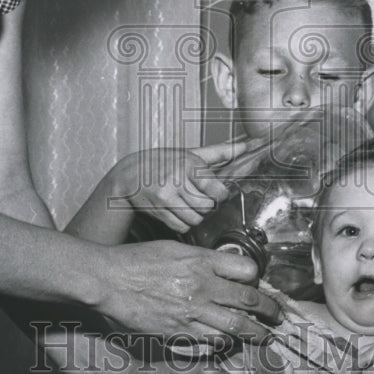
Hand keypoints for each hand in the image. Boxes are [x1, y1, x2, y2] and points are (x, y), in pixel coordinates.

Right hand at [100, 239, 281, 341]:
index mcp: (201, 261)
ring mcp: (191, 312)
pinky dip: (224, 345)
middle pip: (250, 300)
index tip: (259, 285)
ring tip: (264, 337)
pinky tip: (228, 344)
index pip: (248, 270)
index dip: (258, 279)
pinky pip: (212, 343)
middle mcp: (201, 286)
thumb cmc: (138, 259)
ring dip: (256, 334)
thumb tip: (224, 267)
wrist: (109, 279)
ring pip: (237, 328)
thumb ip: (201, 259)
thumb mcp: (174, 248)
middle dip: (270, 311)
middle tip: (278, 316)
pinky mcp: (178, 333)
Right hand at [108, 140, 248, 234]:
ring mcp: (166, 197)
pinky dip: (183, 223)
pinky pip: (181, 226)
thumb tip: (245, 146)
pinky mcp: (159, 211)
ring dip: (196, 215)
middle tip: (200, 198)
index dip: (220, 195)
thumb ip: (219, 153)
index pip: (217, 191)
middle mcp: (177, 180)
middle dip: (207, 205)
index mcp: (188, 164)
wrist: (128, 176)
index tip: (216, 193)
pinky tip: (178, 211)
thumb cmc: (160, 162)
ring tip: (188, 204)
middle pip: (208, 207)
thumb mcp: (188, 153)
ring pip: (196, 219)